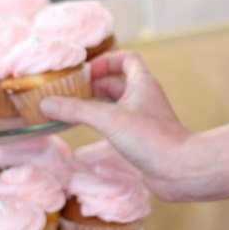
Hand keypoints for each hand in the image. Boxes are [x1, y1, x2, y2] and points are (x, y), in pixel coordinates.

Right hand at [40, 51, 191, 200]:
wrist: (181, 170)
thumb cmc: (152, 138)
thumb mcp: (110, 119)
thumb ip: (77, 110)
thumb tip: (47, 103)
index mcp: (142, 84)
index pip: (126, 59)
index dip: (106, 61)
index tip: (85, 71)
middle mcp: (144, 99)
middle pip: (117, 84)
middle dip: (93, 87)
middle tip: (69, 94)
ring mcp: (144, 121)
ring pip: (116, 109)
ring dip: (96, 110)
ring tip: (71, 115)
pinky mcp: (142, 142)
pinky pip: (117, 132)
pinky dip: (101, 135)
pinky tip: (83, 149)